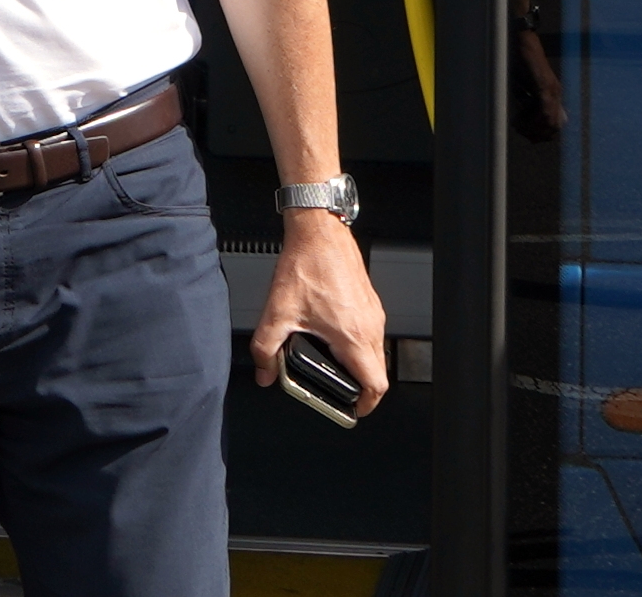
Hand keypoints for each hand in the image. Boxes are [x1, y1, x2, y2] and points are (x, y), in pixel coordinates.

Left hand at [253, 211, 388, 416]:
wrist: (319, 231)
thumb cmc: (306, 265)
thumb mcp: (277, 312)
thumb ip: (266, 348)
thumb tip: (264, 372)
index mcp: (354, 336)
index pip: (376, 385)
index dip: (365, 404)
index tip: (352, 410)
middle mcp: (370, 326)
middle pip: (378, 372)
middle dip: (359, 388)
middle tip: (339, 392)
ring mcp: (373, 313)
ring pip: (375, 352)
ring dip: (358, 365)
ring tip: (333, 366)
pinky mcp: (369, 302)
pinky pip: (370, 333)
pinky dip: (357, 344)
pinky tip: (332, 337)